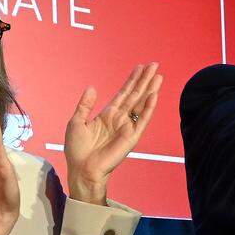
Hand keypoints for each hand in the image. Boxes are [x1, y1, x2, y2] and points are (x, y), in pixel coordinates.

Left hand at [64, 63, 162, 204]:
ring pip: (141, 104)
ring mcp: (127, 127)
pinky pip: (142, 120)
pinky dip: (148, 107)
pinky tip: (154, 95)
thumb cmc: (77, 149)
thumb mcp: (76, 122)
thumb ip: (85, 105)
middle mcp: (120, 119)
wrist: (82, 169)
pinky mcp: (131, 137)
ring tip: (158, 75)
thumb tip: (92, 87)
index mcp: (107, 115)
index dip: (131, 80)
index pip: (123, 93)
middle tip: (154, 65)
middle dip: (144, 80)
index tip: (139, 67)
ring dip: (150, 89)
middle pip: (135, 95)